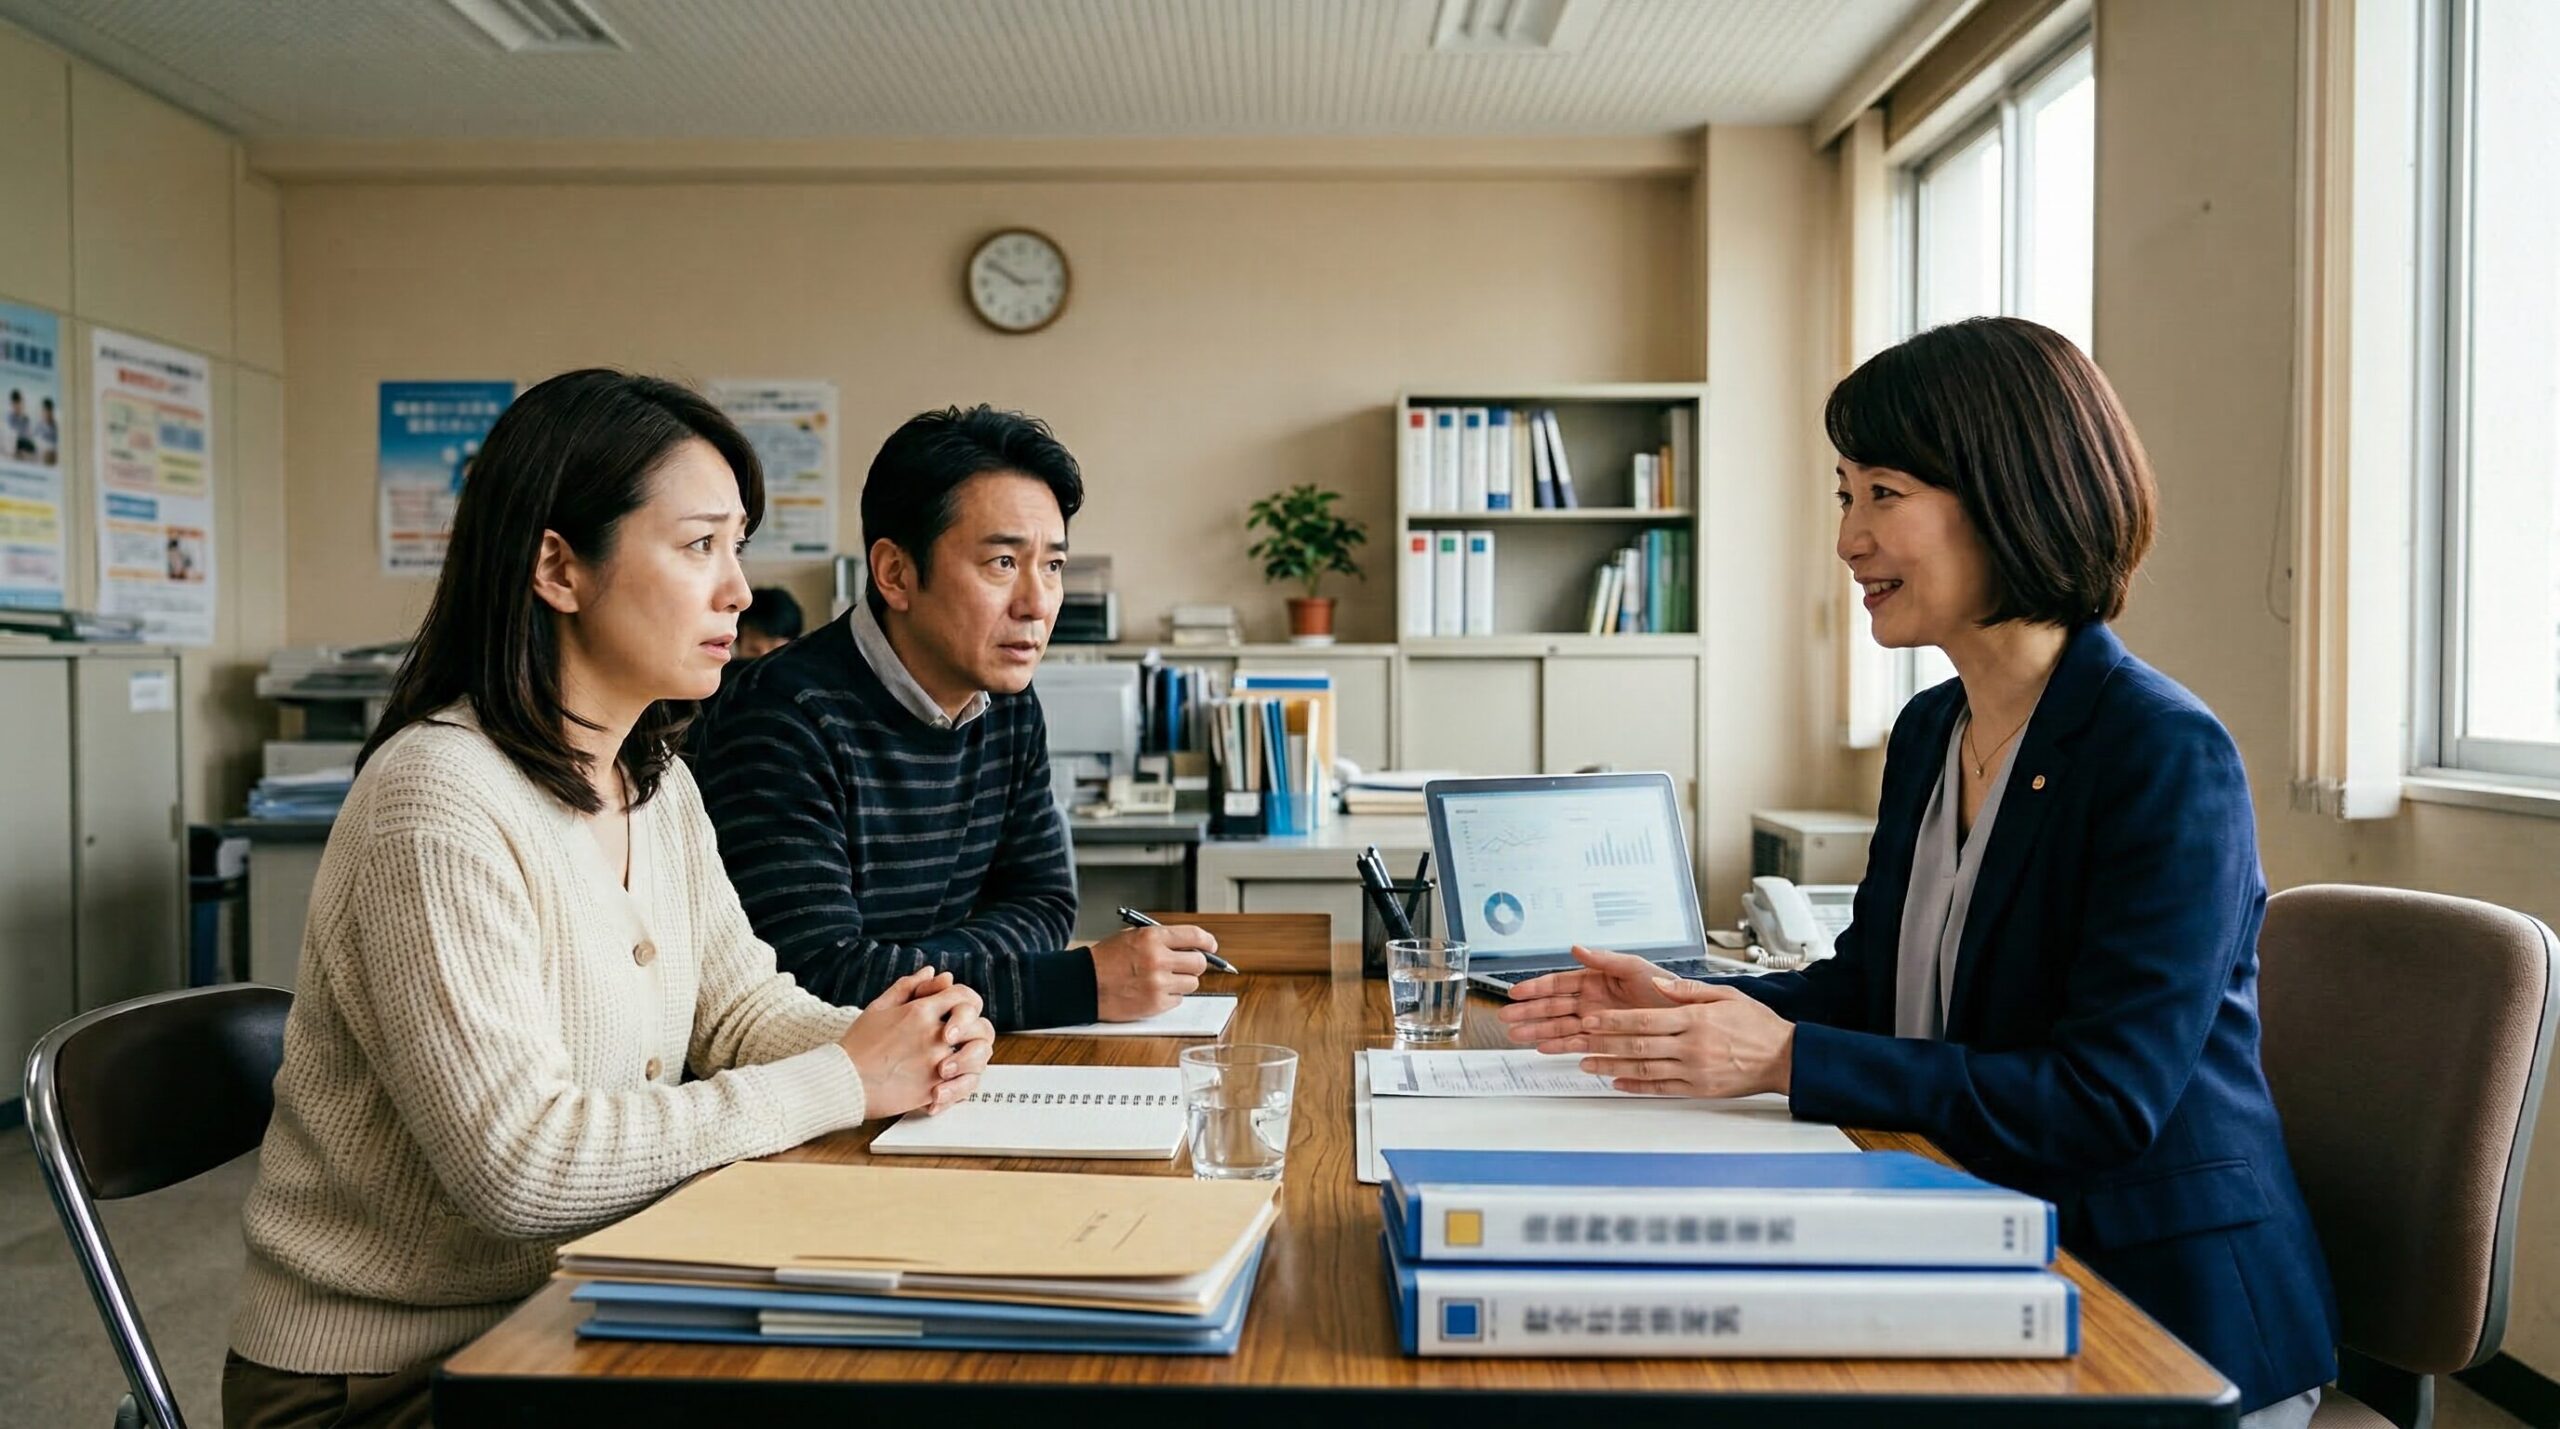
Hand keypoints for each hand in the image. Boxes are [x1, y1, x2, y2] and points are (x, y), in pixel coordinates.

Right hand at [836, 967, 988, 1117]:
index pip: (965, 996)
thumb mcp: (879, 1007)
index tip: (959, 1010)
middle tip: (963, 1037)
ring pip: (979, 1057)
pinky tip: (950, 1081)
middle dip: (976, 1030)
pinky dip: (963, 1083)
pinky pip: (965, 1085)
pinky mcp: (934, 1090)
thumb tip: (931, 972)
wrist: (843, 1081)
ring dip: (973, 1056)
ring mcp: (937, 1064)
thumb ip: (908, 987)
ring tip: (958, 1059)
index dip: (967, 1001)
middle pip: (980, 1026)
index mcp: (921, 1012)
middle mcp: (934, 1036)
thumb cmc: (857, 1045)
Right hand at [1088, 924, 1213, 1020]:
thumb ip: (1162, 939)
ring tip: (1162, 980)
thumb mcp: (1132, 937)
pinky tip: (1153, 992)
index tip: (1211, 946)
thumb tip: (1191, 945)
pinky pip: (1178, 1000)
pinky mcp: (1155, 1004)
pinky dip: (1170, 997)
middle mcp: (1158, 959)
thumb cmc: (1105, 960)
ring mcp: (1158, 983)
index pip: (1195, 936)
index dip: (1207, 942)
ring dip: (1182, 982)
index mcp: (1152, 937)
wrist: (1084, 984)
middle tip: (1186, 966)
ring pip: (1192, 983)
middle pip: (1199, 963)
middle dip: (1195, 964)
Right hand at [1496, 945, 1681, 1044]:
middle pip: (1552, 1007)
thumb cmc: (1664, 987)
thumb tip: (1576, 948)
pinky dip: (1559, 1046)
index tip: (1515, 992)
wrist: (1686, 1016)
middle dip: (1528, 1012)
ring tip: (1516, 1036)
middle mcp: (1592, 1001)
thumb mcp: (1634, 967)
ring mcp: (1596, 1021)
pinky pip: (1576, 1043)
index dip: (1535, 988)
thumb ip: (1603, 959)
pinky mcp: (1605, 1040)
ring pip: (1559, 1026)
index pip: (1558, 983)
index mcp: (1596, 979)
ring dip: (1537, 1031)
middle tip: (1506, 1018)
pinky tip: (1542, 1048)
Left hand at [1536, 976, 1795, 1097]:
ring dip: (1613, 1068)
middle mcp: (1691, 1047)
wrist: (1784, 1058)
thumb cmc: (1757, 1025)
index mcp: (1695, 1020)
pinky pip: (1661, 1089)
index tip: (1592, 1020)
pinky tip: (1618, 1084)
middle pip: (1639, 1046)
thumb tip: (1660, 985)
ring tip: (1588, 1065)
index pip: (1645, 1020)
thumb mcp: (1726, 995)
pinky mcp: (1699, 1090)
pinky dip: (1637, 1087)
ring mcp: (1694, 1071)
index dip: (1614, 1021)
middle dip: (1605, 1044)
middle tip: (1580, 1041)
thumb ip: (1689, 990)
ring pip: (1645, 1070)